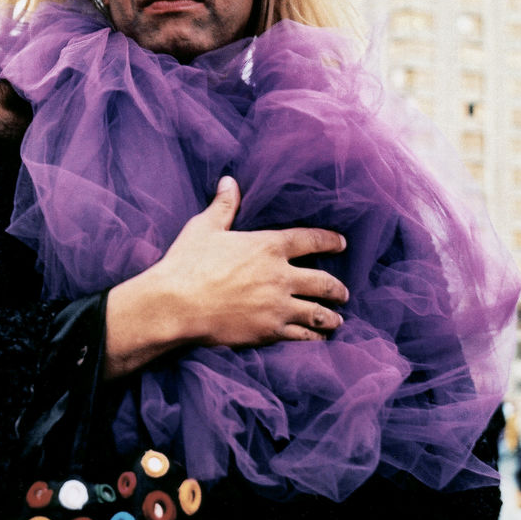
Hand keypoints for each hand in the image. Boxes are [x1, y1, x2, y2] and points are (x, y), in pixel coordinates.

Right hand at [104, 177, 347, 377]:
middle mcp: (281, 276)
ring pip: (318, 313)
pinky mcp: (269, 331)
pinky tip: (318, 338)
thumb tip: (228, 180)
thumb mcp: (204, 228)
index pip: (311, 240)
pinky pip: (301, 335)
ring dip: (331, 316)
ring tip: (337, 319)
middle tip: (344, 292)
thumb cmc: (188, 264)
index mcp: (268, 246)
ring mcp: (278, 306)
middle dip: (337, 288)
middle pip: (323, 282)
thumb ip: (223, 206)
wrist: (176, 305)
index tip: (342, 243)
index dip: (330, 241)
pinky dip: (313, 337)